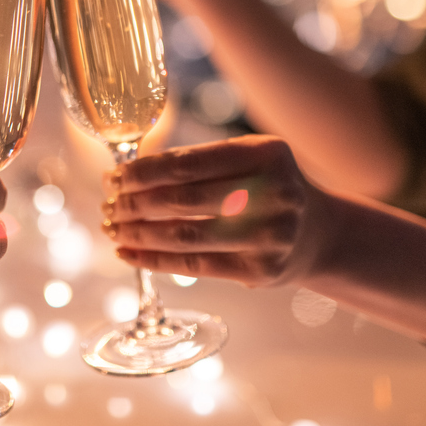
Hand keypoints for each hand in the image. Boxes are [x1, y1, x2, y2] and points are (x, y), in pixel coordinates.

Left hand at [101, 135, 333, 286]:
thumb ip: (199, 161)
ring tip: (112, 229)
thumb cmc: (265, 187)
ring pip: (185, 235)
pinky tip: (128, 254)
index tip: (114, 177)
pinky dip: (154, 260)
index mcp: (266, 153)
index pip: (187, 162)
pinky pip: (195, 266)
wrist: (317, 233)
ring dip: (138, 233)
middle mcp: (273, 193)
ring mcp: (269, 235)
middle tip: (108, 204)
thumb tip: (128, 174)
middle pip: (182, 199)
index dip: (143, 172)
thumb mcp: (249, 159)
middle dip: (134, 203)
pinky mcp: (260, 271)